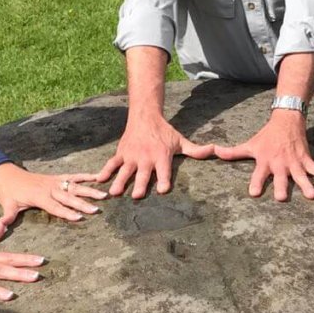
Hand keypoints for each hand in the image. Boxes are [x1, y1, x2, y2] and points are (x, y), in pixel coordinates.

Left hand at [0, 161, 106, 223]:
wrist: (7, 175)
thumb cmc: (8, 192)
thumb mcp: (7, 204)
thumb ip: (7, 215)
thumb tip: (2, 225)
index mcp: (38, 196)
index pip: (55, 206)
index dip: (66, 212)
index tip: (79, 217)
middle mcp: (49, 188)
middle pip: (68, 197)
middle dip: (83, 203)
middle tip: (96, 209)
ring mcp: (54, 181)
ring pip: (74, 186)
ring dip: (89, 190)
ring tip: (104, 195)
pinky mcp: (56, 178)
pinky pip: (73, 176)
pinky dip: (85, 176)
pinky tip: (98, 177)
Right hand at [97, 112, 214, 198]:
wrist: (145, 116)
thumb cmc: (165, 132)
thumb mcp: (180, 141)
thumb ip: (196, 150)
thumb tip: (214, 151)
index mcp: (161, 156)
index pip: (164, 171)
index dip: (164, 180)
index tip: (163, 190)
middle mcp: (146, 157)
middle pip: (142, 174)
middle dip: (140, 184)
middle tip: (137, 196)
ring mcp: (131, 156)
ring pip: (124, 171)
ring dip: (119, 182)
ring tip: (114, 194)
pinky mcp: (121, 153)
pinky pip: (111, 164)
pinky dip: (104, 172)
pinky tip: (98, 181)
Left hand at [213, 111, 313, 200]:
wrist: (286, 120)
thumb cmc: (266, 136)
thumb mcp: (249, 145)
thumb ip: (233, 152)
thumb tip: (215, 152)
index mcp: (265, 162)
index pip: (259, 174)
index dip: (257, 183)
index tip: (254, 193)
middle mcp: (280, 164)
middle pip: (281, 178)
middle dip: (283, 187)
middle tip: (283, 198)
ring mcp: (295, 163)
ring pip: (301, 176)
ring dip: (306, 186)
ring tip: (312, 196)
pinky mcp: (306, 160)